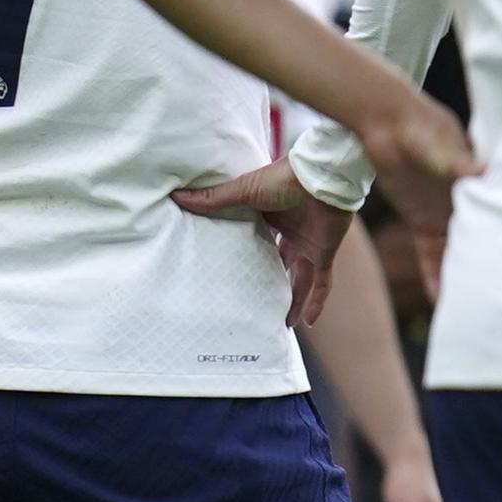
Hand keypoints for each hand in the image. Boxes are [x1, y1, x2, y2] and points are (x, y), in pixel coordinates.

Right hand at [173, 159, 352, 327]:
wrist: (321, 178)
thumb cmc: (284, 179)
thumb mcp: (243, 192)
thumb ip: (213, 199)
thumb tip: (177, 196)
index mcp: (271, 217)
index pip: (257, 239)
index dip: (246, 254)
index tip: (230, 271)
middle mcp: (291, 232)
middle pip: (279, 262)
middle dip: (269, 280)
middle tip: (254, 301)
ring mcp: (308, 244)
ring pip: (300, 279)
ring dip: (292, 299)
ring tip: (280, 323)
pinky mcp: (324, 253)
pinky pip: (322, 283)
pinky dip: (316, 301)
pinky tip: (307, 323)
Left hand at [357, 93, 476, 302]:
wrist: (383, 122)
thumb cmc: (419, 127)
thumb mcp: (440, 146)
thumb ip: (459, 163)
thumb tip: (482, 172)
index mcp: (479, 181)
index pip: (499, 214)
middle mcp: (465, 200)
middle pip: (481, 237)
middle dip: (490, 263)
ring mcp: (443, 212)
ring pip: (456, 252)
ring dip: (462, 275)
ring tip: (473, 306)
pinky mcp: (420, 221)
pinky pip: (429, 255)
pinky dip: (434, 276)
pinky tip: (439, 300)